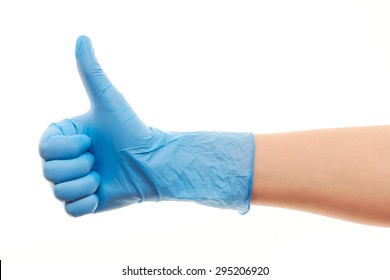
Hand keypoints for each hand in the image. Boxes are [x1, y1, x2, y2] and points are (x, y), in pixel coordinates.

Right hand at [39, 36, 253, 216]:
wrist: (152, 162)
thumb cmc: (131, 130)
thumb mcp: (109, 100)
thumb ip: (93, 72)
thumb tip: (82, 37)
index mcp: (64, 138)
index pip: (44, 148)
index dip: (66, 148)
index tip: (90, 141)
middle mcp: (64, 160)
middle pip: (49, 172)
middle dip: (79, 166)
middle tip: (100, 159)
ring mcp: (73, 182)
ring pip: (59, 192)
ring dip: (86, 183)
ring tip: (103, 174)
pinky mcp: (84, 204)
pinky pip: (71, 211)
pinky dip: (87, 203)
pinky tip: (102, 191)